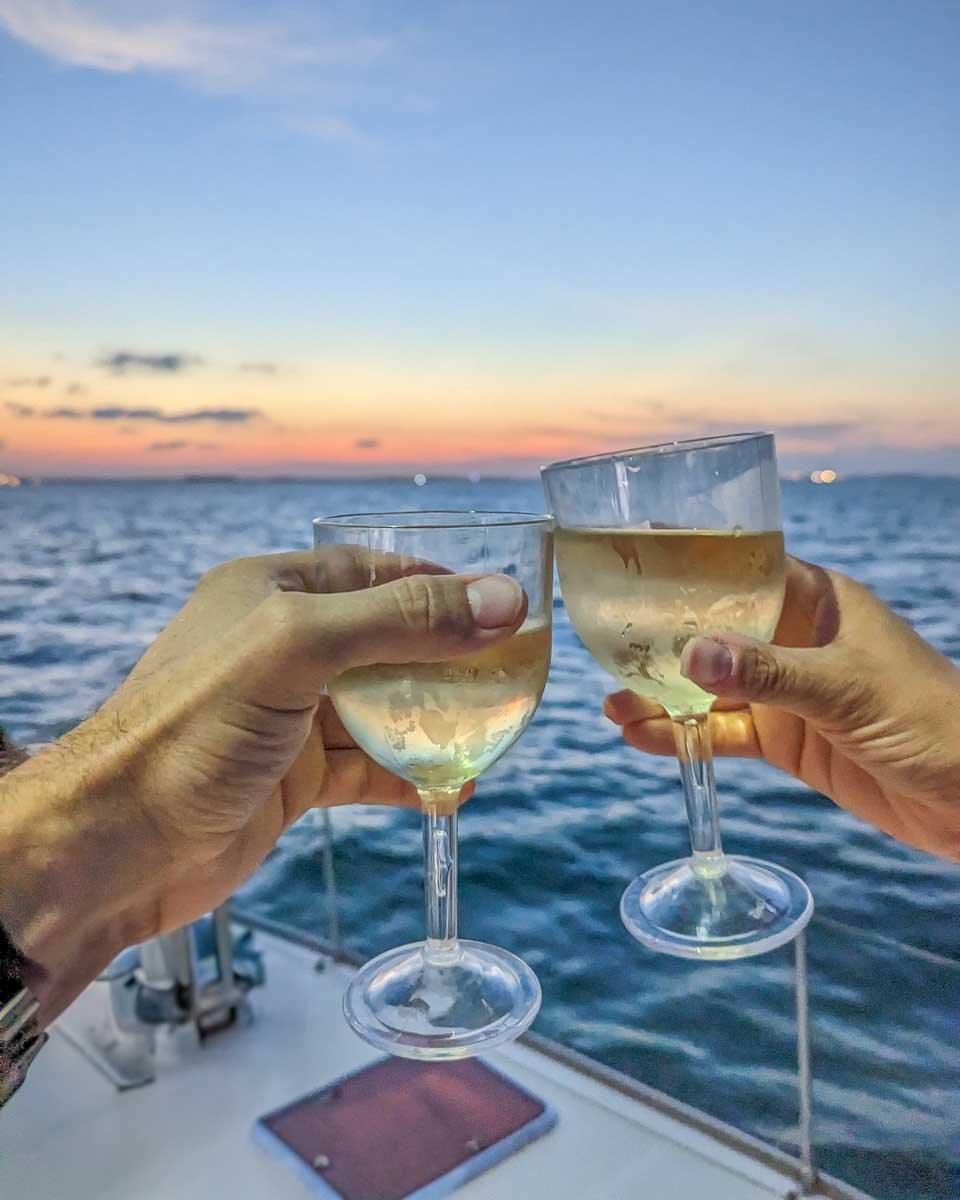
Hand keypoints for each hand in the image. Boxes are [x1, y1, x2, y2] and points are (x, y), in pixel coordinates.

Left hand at [0, 551, 525, 1016]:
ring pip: (383, 706)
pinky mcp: (293, 776)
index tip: (502, 605)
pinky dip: (411, 775)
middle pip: (387, 640)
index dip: (440, 586)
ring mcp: (288, 715)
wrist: (116, 847)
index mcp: (270, 592)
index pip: (373, 572)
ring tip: (494, 733)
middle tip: (511, 673)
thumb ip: (400, 622)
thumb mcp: (297, 650)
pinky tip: (451, 789)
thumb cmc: (188, 731)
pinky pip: (368, 765)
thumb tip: (504, 602)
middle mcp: (280, 647)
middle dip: (449, 657)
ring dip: (436, 721)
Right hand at [604, 557, 959, 860]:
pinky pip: (725, 733)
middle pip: (716, 629)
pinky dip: (685, 736)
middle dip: (663, 639)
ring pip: (712, 686)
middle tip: (606, 642)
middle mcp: (797, 640)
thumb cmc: (932, 719)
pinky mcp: (788, 740)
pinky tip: (643, 737)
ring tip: (611, 702)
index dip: (692, 562)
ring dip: (663, 695)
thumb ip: (768, 672)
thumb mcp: (846, 688)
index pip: (745, 567)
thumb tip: (691, 655)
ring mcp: (789, 693)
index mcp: (819, 602)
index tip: (636, 556)